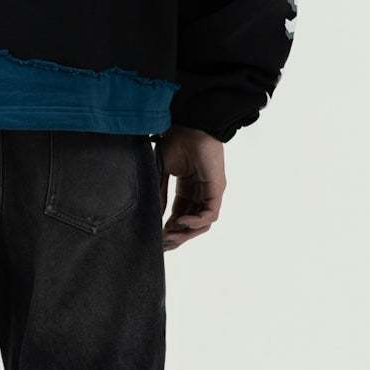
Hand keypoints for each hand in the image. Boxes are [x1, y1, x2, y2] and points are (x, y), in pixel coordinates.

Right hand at [155, 126, 225, 251]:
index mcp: (187, 189)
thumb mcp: (161, 171)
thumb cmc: (177, 142)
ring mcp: (210, 193)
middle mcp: (200, 193)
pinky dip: (195, 222)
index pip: (180, 216)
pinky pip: (210, 215)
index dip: (169, 229)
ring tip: (170, 236)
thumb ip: (157, 192)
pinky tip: (181, 222)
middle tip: (163, 244)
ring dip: (186, 234)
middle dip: (177, 237)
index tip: (156, 238)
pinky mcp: (217, 190)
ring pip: (202, 224)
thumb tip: (151, 215)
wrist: (190, 125)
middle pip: (191, 225)